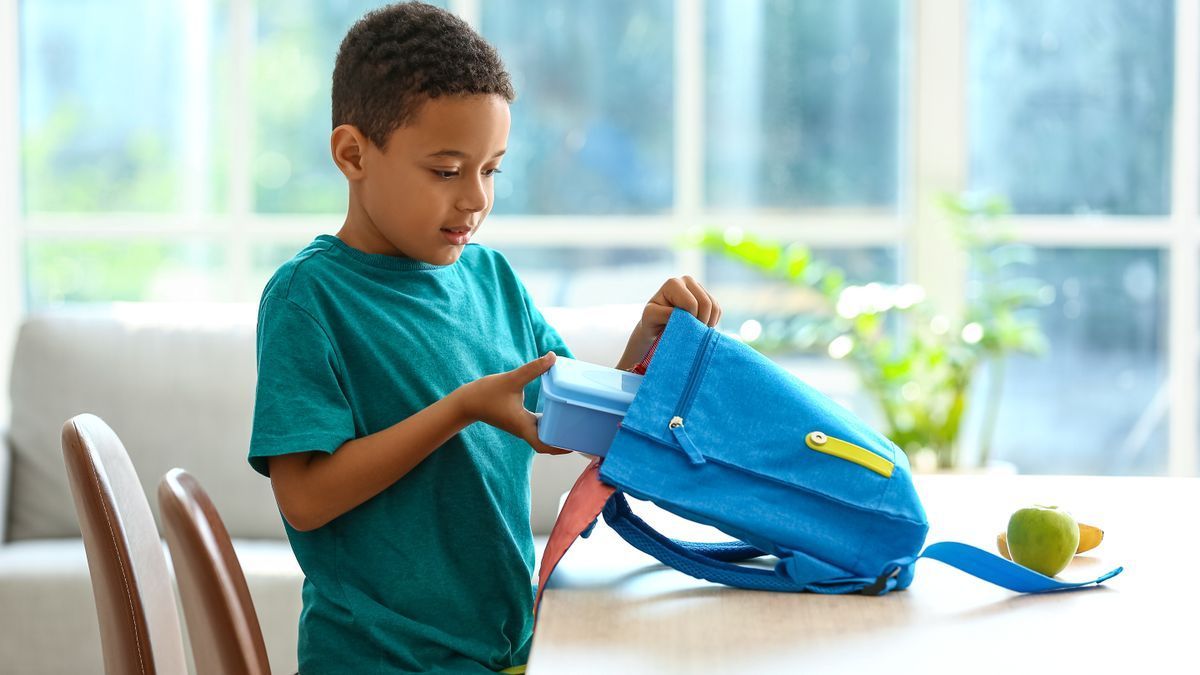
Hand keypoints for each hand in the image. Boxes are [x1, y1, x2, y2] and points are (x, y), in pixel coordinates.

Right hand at [456, 352, 570, 454]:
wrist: (466, 402)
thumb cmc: (485, 394)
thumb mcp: (511, 379)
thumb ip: (532, 369)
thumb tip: (552, 357)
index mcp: (522, 425)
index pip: (543, 445)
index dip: (559, 448)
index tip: (574, 445)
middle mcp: (523, 429)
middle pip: (546, 442)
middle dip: (562, 441)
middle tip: (580, 432)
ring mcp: (520, 425)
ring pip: (542, 434)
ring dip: (556, 432)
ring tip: (573, 423)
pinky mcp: (517, 419)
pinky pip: (536, 425)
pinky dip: (547, 423)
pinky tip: (556, 411)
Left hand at [617, 276, 721, 369]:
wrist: (657, 325)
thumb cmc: (652, 321)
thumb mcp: (650, 318)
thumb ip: (663, 314)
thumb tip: (683, 314)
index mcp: (673, 283)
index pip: (691, 303)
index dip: (689, 319)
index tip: (680, 329)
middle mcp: (687, 280)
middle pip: (706, 303)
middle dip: (701, 321)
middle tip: (691, 333)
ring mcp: (698, 287)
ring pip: (714, 306)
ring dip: (707, 323)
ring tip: (695, 331)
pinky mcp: (707, 296)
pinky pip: (718, 310)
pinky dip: (712, 321)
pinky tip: (699, 327)